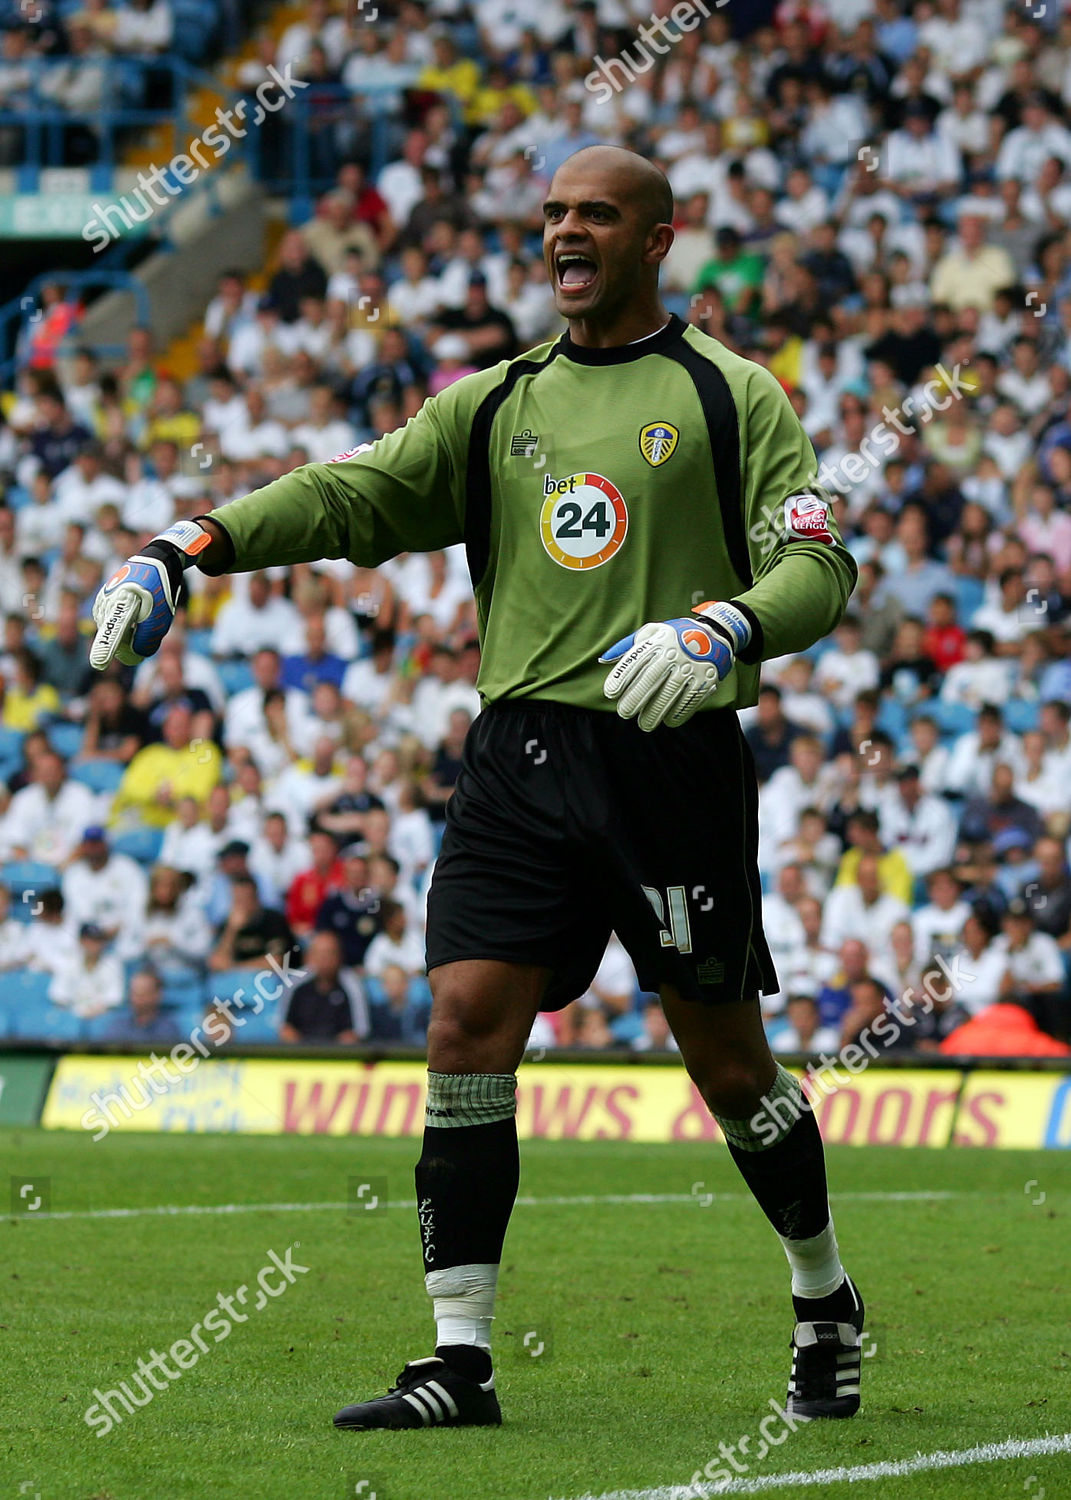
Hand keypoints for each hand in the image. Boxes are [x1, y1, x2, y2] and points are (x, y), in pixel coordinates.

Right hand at [90, 521, 210, 668]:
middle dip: (132, 638)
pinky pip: (112, 623)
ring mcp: (101, 602)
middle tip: (148, 618)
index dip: (106, 650)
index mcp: (124, 604)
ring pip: (113, 630)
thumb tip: (132, 658)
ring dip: (129, 630)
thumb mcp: (160, 619)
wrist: (154, 563)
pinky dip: (124, 623)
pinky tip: (134, 610)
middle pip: (115, 637)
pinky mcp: (101, 602)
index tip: (98, 664)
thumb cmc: (158, 592)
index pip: (113, 633)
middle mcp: (107, 603)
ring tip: (143, 610)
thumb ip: (147, 641)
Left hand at [600, 601, 749, 730]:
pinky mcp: (706, 679)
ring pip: (670, 693)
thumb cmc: (675, 636)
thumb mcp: (652, 632)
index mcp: (659, 640)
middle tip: (625, 712)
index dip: (621, 676)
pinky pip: (690, 699)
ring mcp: (692, 666)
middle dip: (635, 698)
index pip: (636, 659)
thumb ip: (627, 645)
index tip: (611, 692)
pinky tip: (668, 721)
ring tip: (645, 723)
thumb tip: (603, 660)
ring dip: (655, 711)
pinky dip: (678, 713)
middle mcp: (675, 653)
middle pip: (651, 679)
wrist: (716, 633)